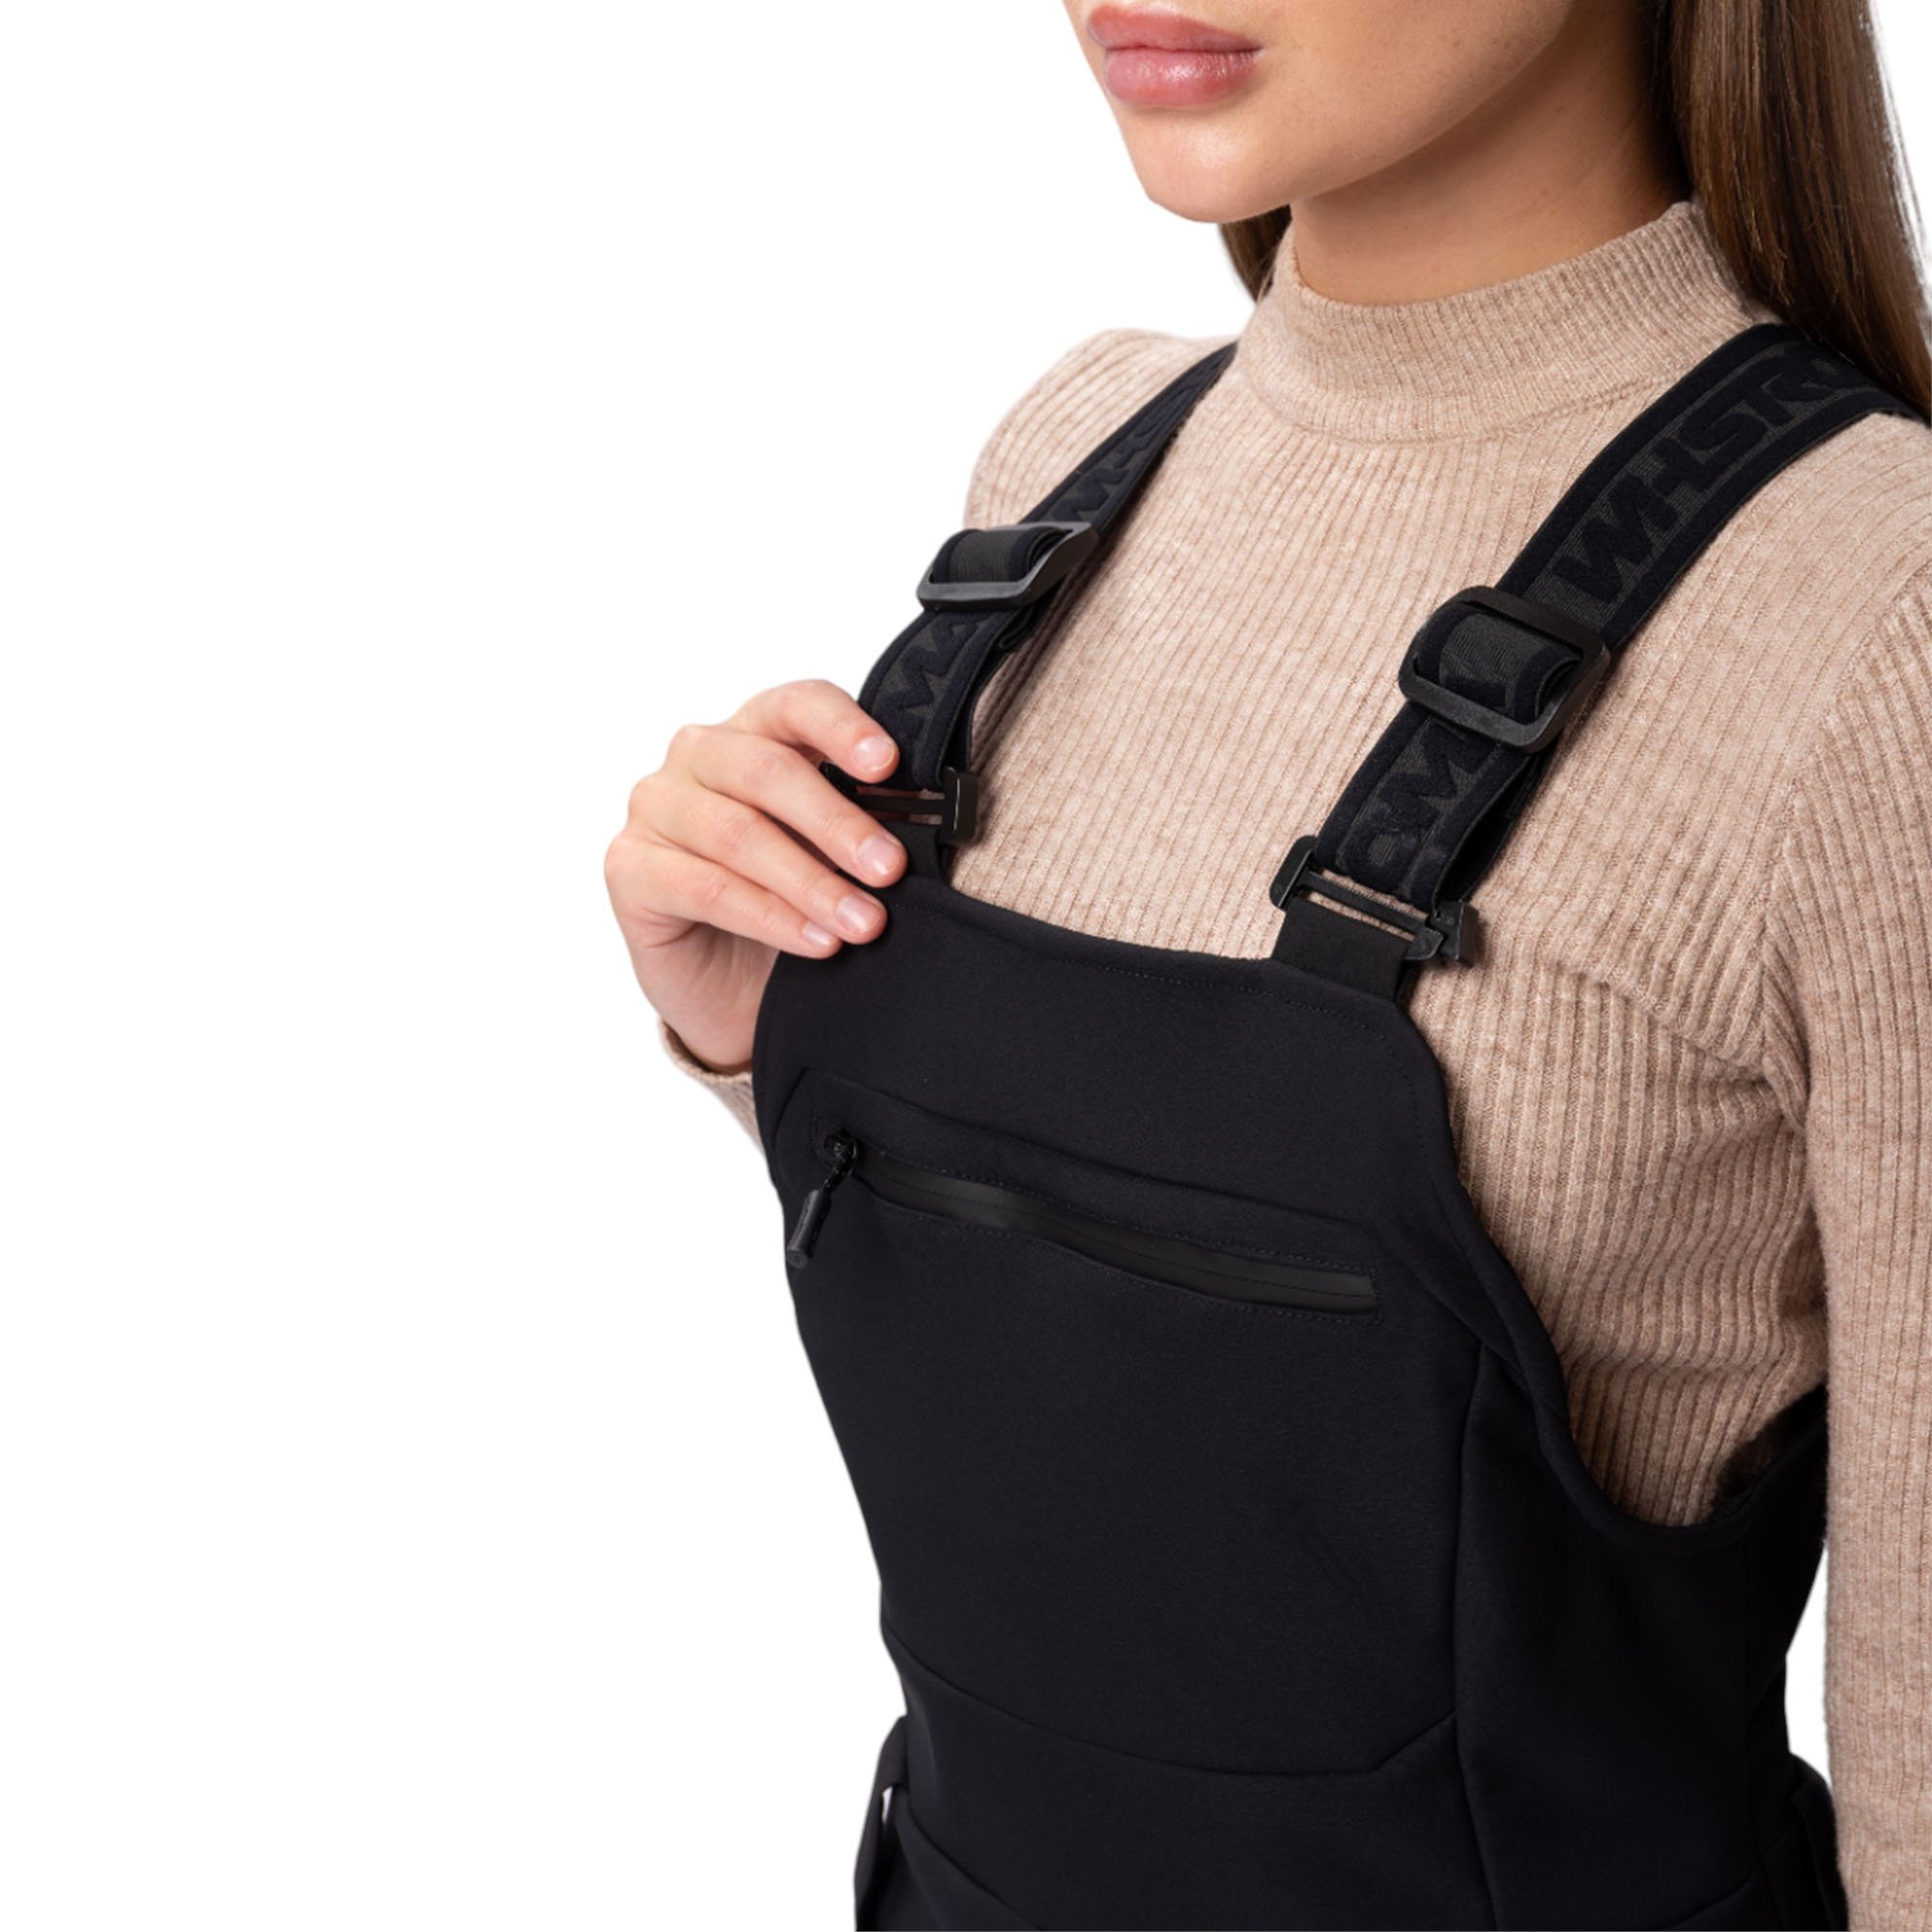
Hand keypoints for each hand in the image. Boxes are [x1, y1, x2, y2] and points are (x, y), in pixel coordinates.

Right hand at [605, 679, 907, 1072]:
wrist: (735, 989)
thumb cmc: (789, 903)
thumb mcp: (833, 858)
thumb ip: (861, 826)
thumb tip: (919, 823)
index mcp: (754, 732)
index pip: (796, 705)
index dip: (842, 728)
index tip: (888, 764)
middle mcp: (697, 756)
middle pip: (767, 770)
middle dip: (837, 822)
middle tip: (890, 868)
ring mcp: (655, 808)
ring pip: (738, 834)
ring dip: (811, 883)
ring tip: (864, 922)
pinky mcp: (629, 868)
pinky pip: (706, 888)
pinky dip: (770, 917)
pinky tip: (817, 942)